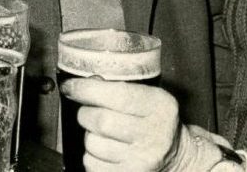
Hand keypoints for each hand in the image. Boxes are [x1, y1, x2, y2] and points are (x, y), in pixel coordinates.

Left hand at [61, 78, 182, 171]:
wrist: (176, 158)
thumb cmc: (154, 123)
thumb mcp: (148, 98)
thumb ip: (117, 88)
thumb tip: (80, 85)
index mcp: (160, 107)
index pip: (116, 95)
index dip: (85, 89)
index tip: (70, 87)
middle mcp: (154, 134)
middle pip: (100, 120)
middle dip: (86, 113)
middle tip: (92, 113)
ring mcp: (142, 160)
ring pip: (92, 142)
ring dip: (90, 136)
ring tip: (106, 135)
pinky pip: (91, 162)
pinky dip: (92, 156)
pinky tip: (108, 152)